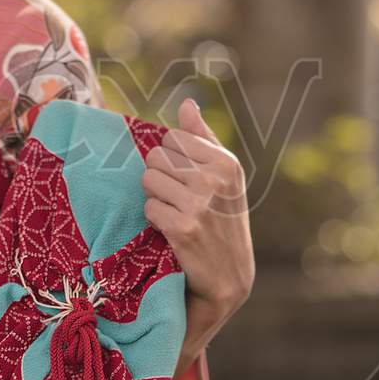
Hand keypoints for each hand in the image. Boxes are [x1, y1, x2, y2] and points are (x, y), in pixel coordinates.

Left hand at [142, 97, 253, 343]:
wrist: (229, 276)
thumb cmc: (224, 219)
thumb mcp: (223, 177)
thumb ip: (202, 138)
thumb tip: (186, 102)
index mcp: (226, 162)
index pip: (172, 137)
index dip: (171, 158)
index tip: (186, 178)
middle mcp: (215, 179)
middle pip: (156, 156)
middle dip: (160, 176)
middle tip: (177, 198)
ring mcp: (200, 204)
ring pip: (148, 180)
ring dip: (156, 197)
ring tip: (175, 212)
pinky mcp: (183, 228)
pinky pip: (148, 207)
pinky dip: (154, 219)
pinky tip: (171, 229)